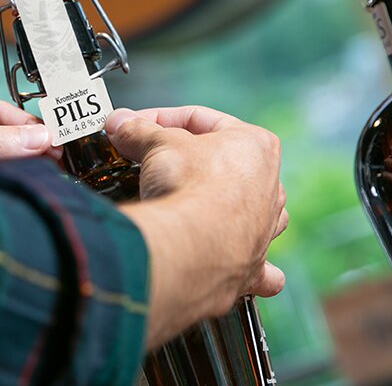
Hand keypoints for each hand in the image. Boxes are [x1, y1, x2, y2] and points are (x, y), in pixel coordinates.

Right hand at [105, 107, 287, 347]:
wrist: (190, 245)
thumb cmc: (188, 186)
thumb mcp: (157, 144)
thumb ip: (139, 131)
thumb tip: (121, 123)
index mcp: (256, 146)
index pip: (202, 121)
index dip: (162, 120)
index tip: (137, 126)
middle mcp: (269, 188)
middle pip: (227, 165)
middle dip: (191, 163)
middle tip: (155, 165)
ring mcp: (263, 230)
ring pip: (253, 213)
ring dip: (229, 210)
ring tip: (198, 208)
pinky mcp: (250, 268)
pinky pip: (262, 271)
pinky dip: (253, 270)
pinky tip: (245, 269)